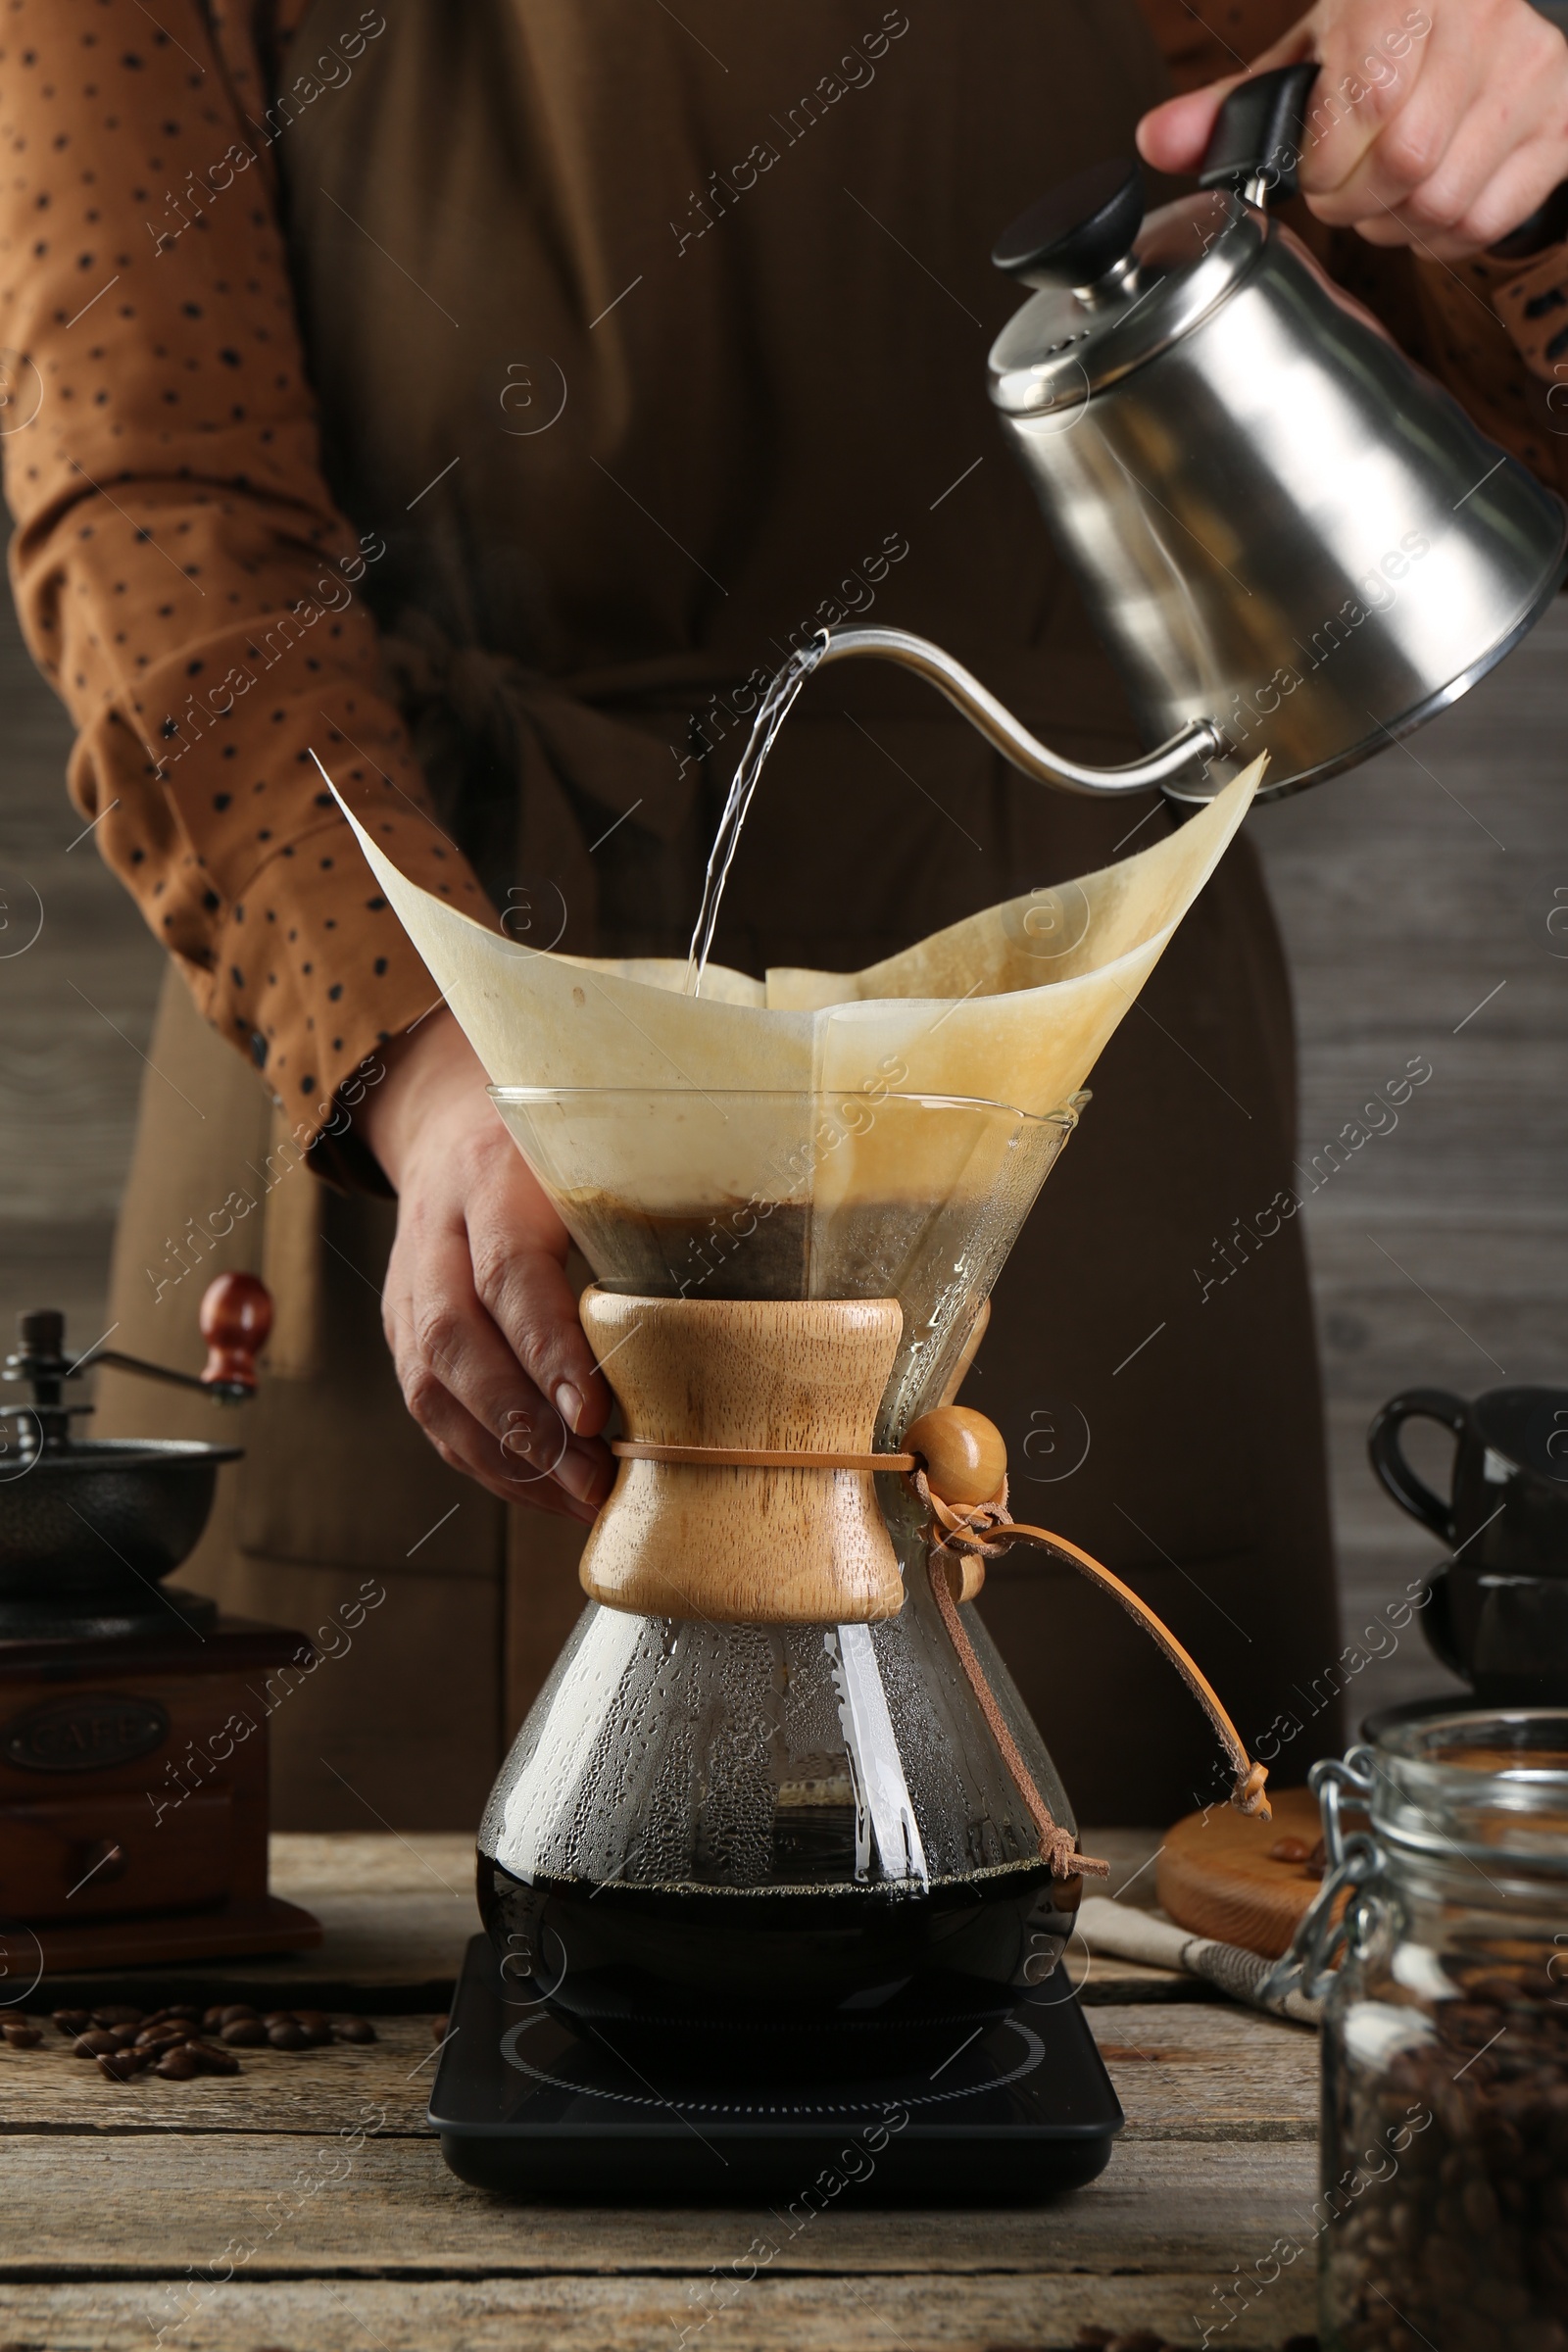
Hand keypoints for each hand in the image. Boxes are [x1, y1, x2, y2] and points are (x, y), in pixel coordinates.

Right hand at [359, 1010, 611, 1520]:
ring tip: (578, 1498)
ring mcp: (407, 1289)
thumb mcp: (595, 1148)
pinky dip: (488, 1460)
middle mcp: (435, 1235)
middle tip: (593, 1479)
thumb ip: (654, 1196)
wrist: (447, 1127)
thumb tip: (760, 1261)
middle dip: (524, 1426)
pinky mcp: (402, 1333)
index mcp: (490, 1176)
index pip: (508, 1270)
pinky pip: (433, 1410)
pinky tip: (545, 1488)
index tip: (594, 1413)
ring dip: (506, 1458)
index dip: (547, 1348)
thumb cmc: (549, 1149)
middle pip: (455, 1342)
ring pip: (433, 1388)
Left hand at [1138, 1, 1567, 260]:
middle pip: (1402, 166)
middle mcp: (1478, 26)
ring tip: (1384, 192)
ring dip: (1394, 224)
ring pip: (1442, 205)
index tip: (1315, 164)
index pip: (1362, 106)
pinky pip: (1484, 222)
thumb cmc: (1395, 26)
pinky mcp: (1558, 127)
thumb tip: (1157, 143)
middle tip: (1344, 187)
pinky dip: (1442, 234)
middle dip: (1353, 201)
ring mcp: (1527, 78)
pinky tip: (1428, 200)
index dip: (1326, 161)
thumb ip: (1236, 103)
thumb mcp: (1315, 45)